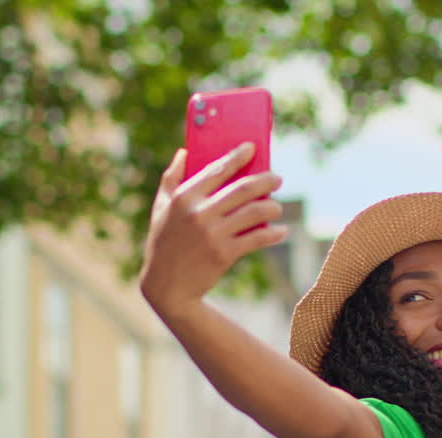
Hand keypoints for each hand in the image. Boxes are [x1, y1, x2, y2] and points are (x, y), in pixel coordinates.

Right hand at [139, 143, 286, 319]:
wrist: (166, 286)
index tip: (252, 148)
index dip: (237, 156)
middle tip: (277, 179)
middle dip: (266, 181)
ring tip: (276, 207)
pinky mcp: (224, 254)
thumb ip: (170, 178)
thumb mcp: (160, 208)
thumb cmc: (163, 243)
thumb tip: (183, 151)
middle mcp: (199, 213)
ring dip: (272, 207)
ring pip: (254, 212)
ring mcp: (213, 234)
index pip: (217, 169)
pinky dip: (274, 234)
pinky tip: (281, 231)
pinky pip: (257, 238)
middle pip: (243, 188)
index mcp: (183, 197)